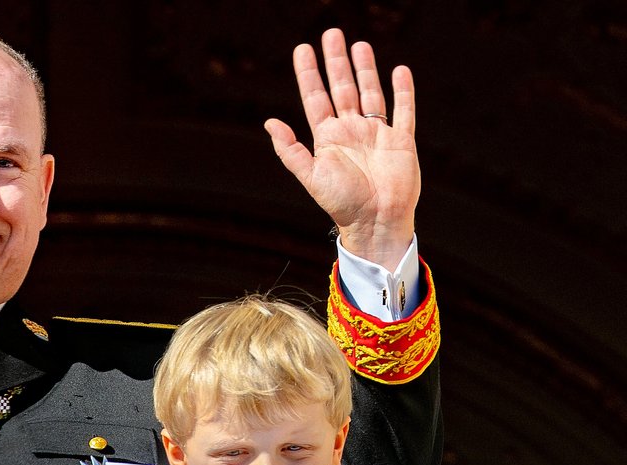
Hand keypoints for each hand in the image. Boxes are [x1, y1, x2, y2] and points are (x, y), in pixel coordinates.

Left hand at [265, 27, 418, 270]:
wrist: (376, 222)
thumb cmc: (341, 204)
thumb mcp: (310, 176)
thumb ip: (290, 150)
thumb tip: (269, 122)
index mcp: (327, 138)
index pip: (315, 97)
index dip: (308, 73)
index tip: (303, 48)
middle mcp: (351, 131)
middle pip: (342, 87)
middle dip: (336, 61)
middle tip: (332, 33)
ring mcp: (376, 134)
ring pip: (370, 93)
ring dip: (366, 69)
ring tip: (359, 45)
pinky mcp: (402, 141)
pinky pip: (403, 110)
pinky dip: (403, 91)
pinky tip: (398, 71)